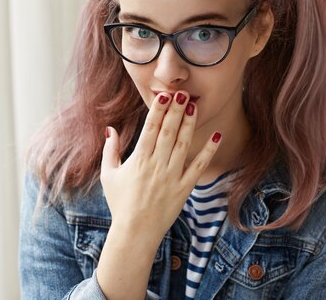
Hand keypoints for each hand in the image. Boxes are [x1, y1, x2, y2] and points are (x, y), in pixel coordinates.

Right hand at [100, 91, 220, 246]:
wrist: (135, 232)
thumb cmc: (120, 203)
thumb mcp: (109, 175)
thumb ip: (110, 150)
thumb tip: (110, 129)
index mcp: (139, 159)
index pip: (151, 129)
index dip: (158, 111)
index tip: (164, 95)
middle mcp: (156, 165)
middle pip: (169, 132)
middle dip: (176, 111)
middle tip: (182, 93)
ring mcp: (171, 176)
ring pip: (183, 145)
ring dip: (189, 124)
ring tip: (194, 106)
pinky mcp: (184, 188)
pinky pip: (198, 167)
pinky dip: (208, 152)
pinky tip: (216, 136)